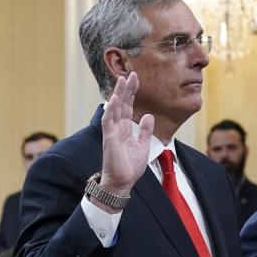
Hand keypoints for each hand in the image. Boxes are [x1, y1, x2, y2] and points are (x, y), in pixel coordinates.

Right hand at [97, 73, 153, 208]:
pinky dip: (110, 110)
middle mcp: (117, 127)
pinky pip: (108, 121)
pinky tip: (113, 99)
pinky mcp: (109, 138)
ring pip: (114, 108)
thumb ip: (144, 130)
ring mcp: (112, 132)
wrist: (122, 182)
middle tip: (131, 73)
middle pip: (121, 103)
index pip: (128, 106)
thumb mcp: (142, 145)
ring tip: (122, 79)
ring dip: (118, 94)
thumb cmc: (129, 167)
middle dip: (126, 89)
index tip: (135, 79)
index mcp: (125, 128)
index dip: (132, 93)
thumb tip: (148, 116)